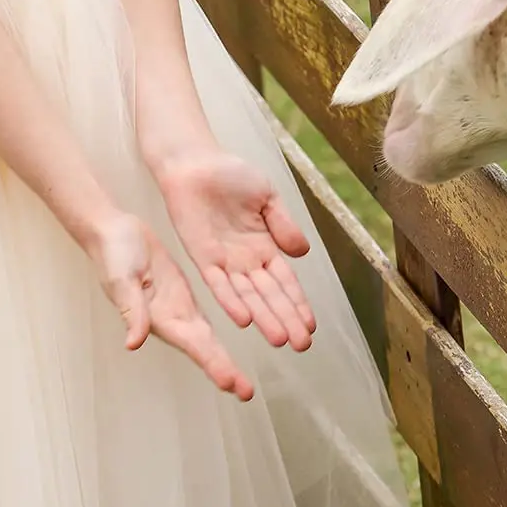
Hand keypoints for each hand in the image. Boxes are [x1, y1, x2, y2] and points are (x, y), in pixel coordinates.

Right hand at [88, 212, 254, 400]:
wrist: (113, 231)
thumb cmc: (113, 253)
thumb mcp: (121, 279)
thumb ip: (131, 309)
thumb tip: (132, 344)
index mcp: (158, 317)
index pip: (189, 344)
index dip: (210, 362)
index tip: (229, 382)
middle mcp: (170, 318)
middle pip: (201, 348)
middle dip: (223, 370)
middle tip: (246, 393)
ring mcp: (177, 307)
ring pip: (205, 337)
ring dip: (222, 359)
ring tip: (244, 384)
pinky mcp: (181, 292)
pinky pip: (203, 316)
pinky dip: (220, 330)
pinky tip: (233, 342)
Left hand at [159, 151, 315, 350]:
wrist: (194, 160)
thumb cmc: (230, 174)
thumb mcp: (266, 196)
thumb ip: (284, 224)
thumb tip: (303, 252)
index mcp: (264, 246)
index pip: (285, 281)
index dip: (298, 303)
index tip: (311, 327)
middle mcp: (245, 260)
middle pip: (269, 295)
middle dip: (286, 319)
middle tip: (302, 345)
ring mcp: (224, 261)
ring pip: (247, 296)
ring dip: (263, 317)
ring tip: (279, 340)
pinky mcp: (202, 256)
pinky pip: (218, 283)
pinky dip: (230, 301)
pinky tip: (243, 320)